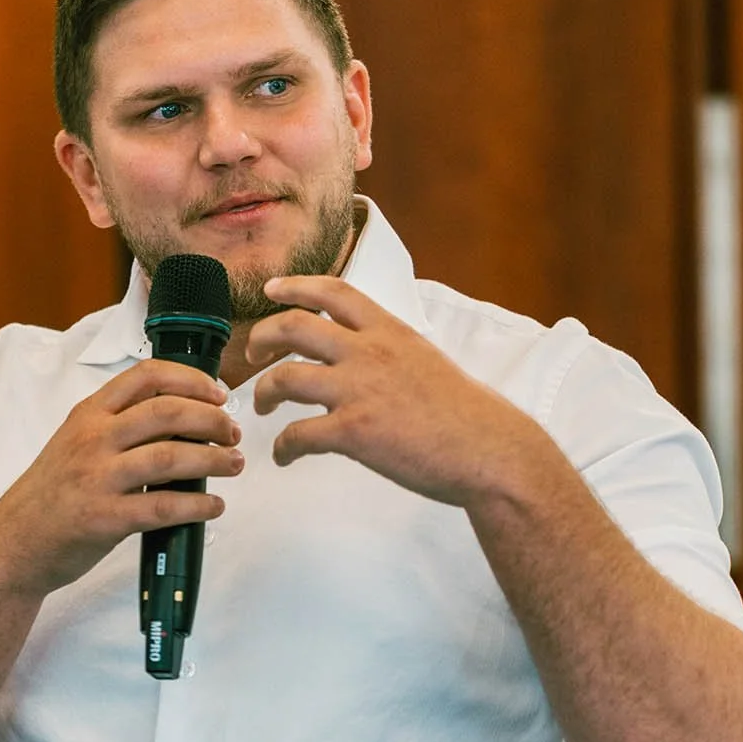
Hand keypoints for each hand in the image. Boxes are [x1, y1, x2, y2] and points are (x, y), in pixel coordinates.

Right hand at [0, 358, 243, 595]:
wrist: (13, 543)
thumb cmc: (52, 494)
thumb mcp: (75, 443)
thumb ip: (118, 427)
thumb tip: (183, 421)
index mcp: (88, 414)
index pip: (146, 376)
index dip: (191, 380)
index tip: (218, 394)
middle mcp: (92, 439)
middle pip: (167, 411)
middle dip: (211, 420)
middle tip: (232, 433)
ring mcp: (97, 478)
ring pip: (170, 456)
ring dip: (214, 460)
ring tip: (234, 465)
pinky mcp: (104, 518)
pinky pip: (164, 507)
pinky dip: (198, 506)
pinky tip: (214, 506)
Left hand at [247, 276, 560, 507]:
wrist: (489, 451)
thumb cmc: (466, 414)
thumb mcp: (427, 359)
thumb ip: (391, 351)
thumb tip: (365, 357)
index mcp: (390, 331)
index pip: (334, 291)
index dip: (296, 286)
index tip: (272, 290)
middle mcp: (371, 352)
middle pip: (294, 326)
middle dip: (262, 337)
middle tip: (253, 354)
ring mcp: (360, 391)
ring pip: (285, 377)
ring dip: (264, 392)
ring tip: (261, 405)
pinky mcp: (355, 432)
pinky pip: (298, 434)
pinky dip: (283, 446)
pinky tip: (284, 455)